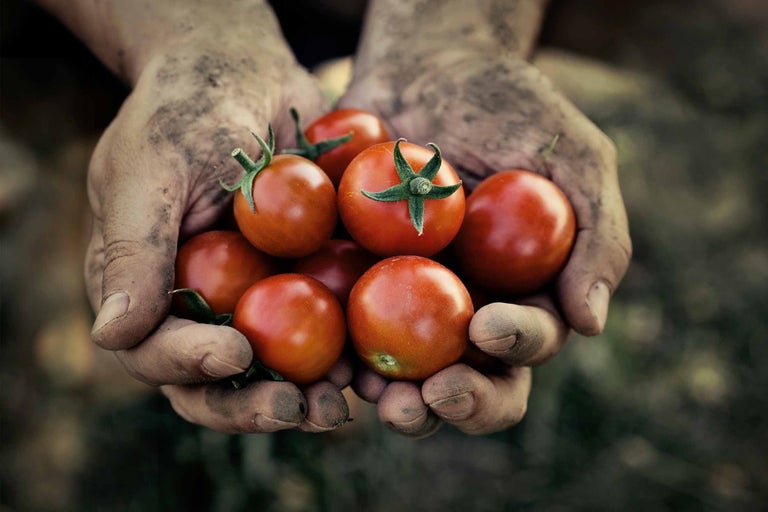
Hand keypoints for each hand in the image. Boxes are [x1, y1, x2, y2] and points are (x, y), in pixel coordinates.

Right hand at [82, 4, 350, 432]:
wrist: (247, 73)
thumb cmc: (187, 110)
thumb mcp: (151, 168)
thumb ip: (132, 251)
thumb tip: (111, 335)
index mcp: (148, 291)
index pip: (157, 351)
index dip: (191, 365)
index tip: (235, 353)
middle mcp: (201, 308)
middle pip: (219, 382)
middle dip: (255, 404)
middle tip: (296, 409)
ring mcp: (258, 301)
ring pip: (279, 372)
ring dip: (310, 397)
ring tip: (343, 402)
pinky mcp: (309, 286)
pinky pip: (331, 333)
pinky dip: (353, 356)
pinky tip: (379, 366)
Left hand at [340, 48, 630, 435]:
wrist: (427, 67)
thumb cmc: (510, 106)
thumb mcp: (574, 157)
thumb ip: (597, 236)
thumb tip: (589, 322)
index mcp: (522, 293)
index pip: (528, 342)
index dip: (515, 348)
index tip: (489, 326)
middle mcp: (464, 312)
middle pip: (468, 381)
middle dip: (456, 402)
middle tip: (432, 396)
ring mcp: (403, 303)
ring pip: (401, 376)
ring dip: (391, 398)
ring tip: (374, 394)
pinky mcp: (350, 284)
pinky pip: (340, 330)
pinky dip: (333, 353)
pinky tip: (326, 361)